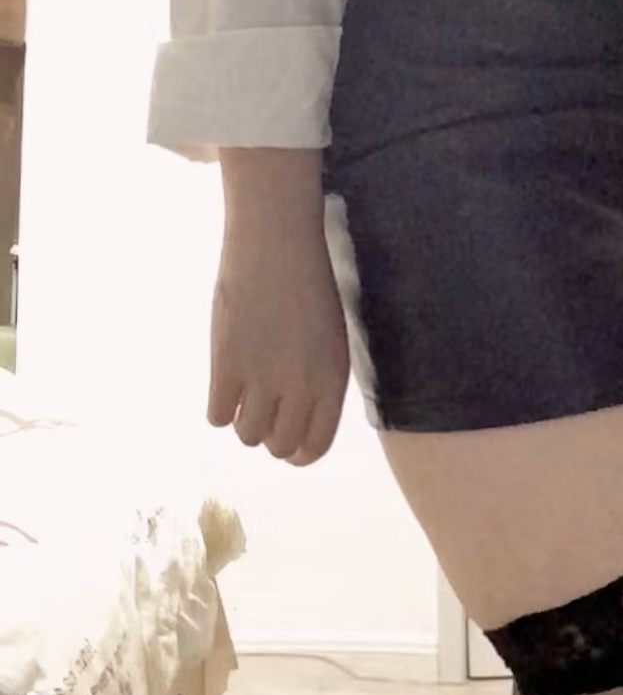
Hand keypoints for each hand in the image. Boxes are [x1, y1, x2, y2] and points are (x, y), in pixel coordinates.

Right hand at [208, 197, 349, 465]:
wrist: (276, 241)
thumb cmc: (308, 282)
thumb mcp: (330, 337)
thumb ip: (318, 380)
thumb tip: (296, 418)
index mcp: (331, 380)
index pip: (316, 445)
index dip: (300, 453)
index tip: (288, 444)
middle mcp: (299, 385)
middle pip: (279, 445)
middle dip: (271, 436)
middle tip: (264, 411)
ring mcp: (261, 376)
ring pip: (247, 435)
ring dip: (244, 422)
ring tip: (245, 394)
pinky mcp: (226, 363)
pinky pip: (217, 416)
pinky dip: (219, 407)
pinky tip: (225, 384)